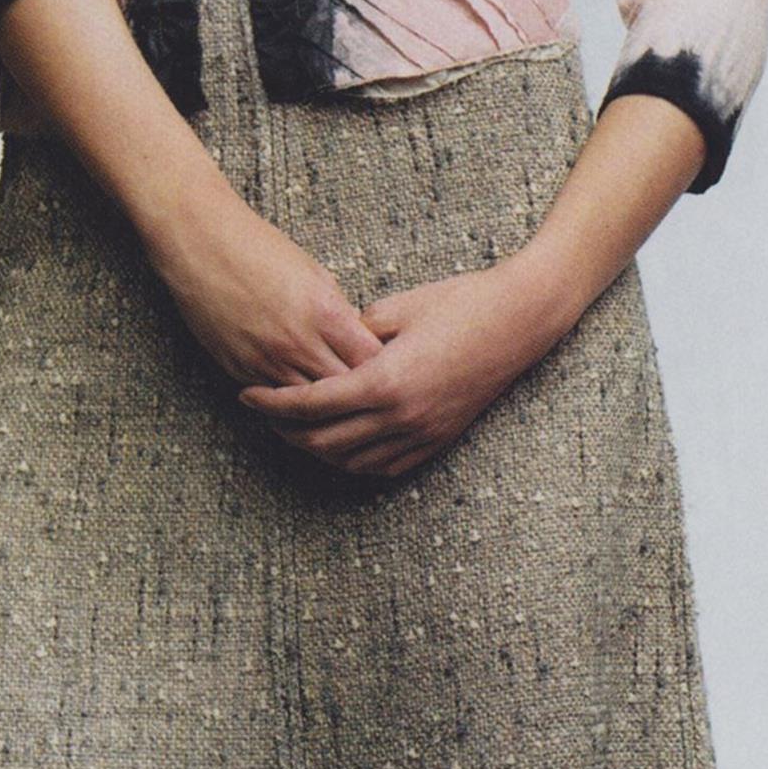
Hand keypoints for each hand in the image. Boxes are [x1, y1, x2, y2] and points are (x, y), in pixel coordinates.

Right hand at [153, 185, 382, 389]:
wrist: (200, 242)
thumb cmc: (258, 247)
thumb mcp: (313, 272)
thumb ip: (337, 310)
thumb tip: (355, 340)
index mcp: (324, 312)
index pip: (370, 359)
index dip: (380, 365)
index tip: (380, 365)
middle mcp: (297, 341)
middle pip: (344, 387)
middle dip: (356, 389)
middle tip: (361, 390)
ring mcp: (266, 359)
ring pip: (308, 402)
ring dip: (321, 401)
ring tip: (330, 400)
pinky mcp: (239, 367)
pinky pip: (273, 397)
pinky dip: (287, 399)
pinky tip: (296, 396)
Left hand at [240, 257, 569, 478]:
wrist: (521, 319)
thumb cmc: (460, 302)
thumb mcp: (397, 307)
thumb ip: (352, 331)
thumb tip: (321, 343)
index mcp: (384, 381)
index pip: (310, 404)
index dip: (271, 403)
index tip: (247, 396)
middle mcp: (401, 416)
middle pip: (324, 442)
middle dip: (287, 431)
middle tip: (265, 414)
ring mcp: (423, 433)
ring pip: (352, 462)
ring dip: (319, 451)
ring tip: (298, 430)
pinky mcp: (440, 439)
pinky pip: (387, 466)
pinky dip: (356, 461)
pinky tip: (343, 443)